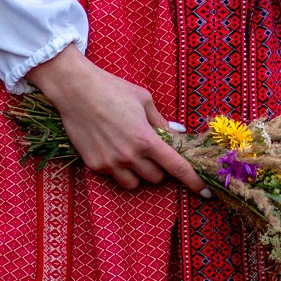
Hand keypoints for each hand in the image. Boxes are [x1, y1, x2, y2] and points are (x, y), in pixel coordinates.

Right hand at [26, 44, 207, 194]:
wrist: (75, 90)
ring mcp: (110, 163)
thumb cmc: (112, 89)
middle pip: (156, 178)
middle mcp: (130, 156)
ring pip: (135, 183)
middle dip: (160, 168)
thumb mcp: (143, 100)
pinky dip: (119, 168)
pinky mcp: (94, 165)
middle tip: (153, 151)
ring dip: (140, 173)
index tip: (205, 191)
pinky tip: (112, 148)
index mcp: (146, 139)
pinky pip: (114, 176)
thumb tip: (177, 134)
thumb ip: (161, 121)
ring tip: (132, 153)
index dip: (193, 181)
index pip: (176, 167)